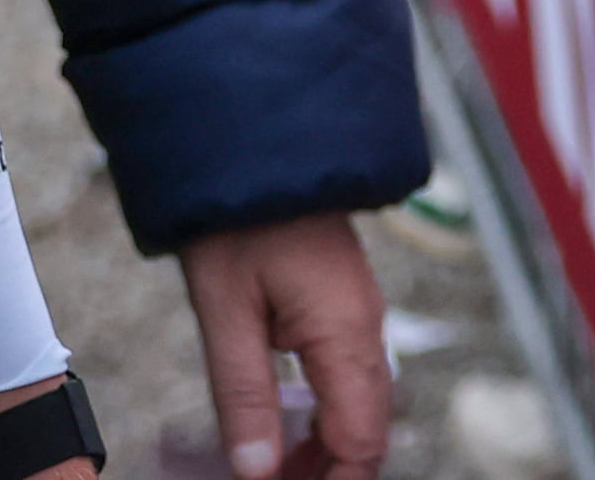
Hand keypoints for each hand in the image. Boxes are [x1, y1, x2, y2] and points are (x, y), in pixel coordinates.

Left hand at [181, 210, 391, 479]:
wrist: (257, 147)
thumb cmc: (239, 222)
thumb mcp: (226, 314)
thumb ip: (244, 397)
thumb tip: (256, 473)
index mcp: (345, 334)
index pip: (361, 443)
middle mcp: (366, 329)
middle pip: (368, 431)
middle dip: (328, 473)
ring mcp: (360, 314)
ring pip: (361, 406)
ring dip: (325, 448)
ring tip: (273, 471)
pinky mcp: (345, 304)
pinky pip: (350, 376)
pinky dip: (325, 415)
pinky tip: (285, 428)